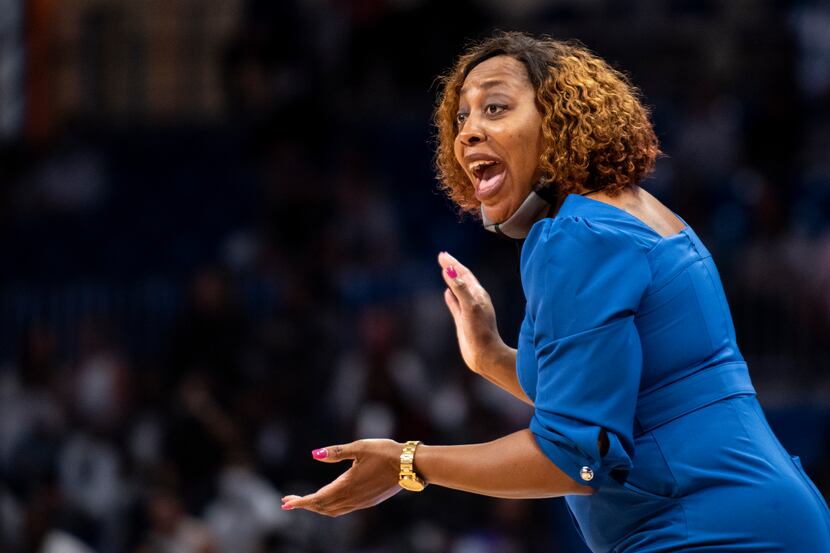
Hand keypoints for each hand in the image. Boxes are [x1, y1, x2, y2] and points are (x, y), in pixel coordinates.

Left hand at [281, 439, 401, 516]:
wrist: (411, 465)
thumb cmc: (385, 452)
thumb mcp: (359, 447)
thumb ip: (335, 452)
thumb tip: (314, 454)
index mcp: (347, 485)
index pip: (317, 499)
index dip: (300, 502)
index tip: (286, 503)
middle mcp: (352, 498)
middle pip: (322, 507)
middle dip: (304, 505)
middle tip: (288, 502)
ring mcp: (361, 502)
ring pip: (332, 510)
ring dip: (316, 507)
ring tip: (304, 501)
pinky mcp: (368, 501)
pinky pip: (343, 509)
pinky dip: (329, 506)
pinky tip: (328, 499)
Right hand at [438, 251, 505, 374]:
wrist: (485, 356)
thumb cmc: (480, 332)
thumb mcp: (470, 307)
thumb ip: (460, 289)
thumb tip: (449, 269)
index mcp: (478, 295)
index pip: (464, 274)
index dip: (453, 264)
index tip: (442, 255)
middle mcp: (475, 300)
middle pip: (462, 279)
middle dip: (452, 267)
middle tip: (442, 256)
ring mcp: (469, 310)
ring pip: (459, 290)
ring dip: (452, 280)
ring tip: (445, 270)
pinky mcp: (463, 321)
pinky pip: (455, 305)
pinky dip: (451, 297)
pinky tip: (446, 293)